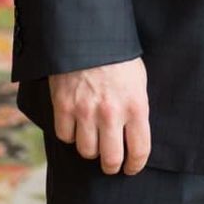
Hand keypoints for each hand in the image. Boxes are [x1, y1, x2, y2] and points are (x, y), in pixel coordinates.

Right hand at [49, 57, 150, 175]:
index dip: (135, 165)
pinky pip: (65, 137)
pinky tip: (76, 125)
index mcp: (135, 106)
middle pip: (110, 159)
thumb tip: (135, 135)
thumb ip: (136, 108)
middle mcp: (111, 113)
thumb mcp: (138, 80)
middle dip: (112, 165)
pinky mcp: (64, 107)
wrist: (89, 35)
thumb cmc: (118, 58)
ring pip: (86, 151)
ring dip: (91, 148)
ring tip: (94, 139)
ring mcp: (85, 112)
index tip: (131, 168)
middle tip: (111, 163)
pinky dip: (70, 134)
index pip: (139, 150)